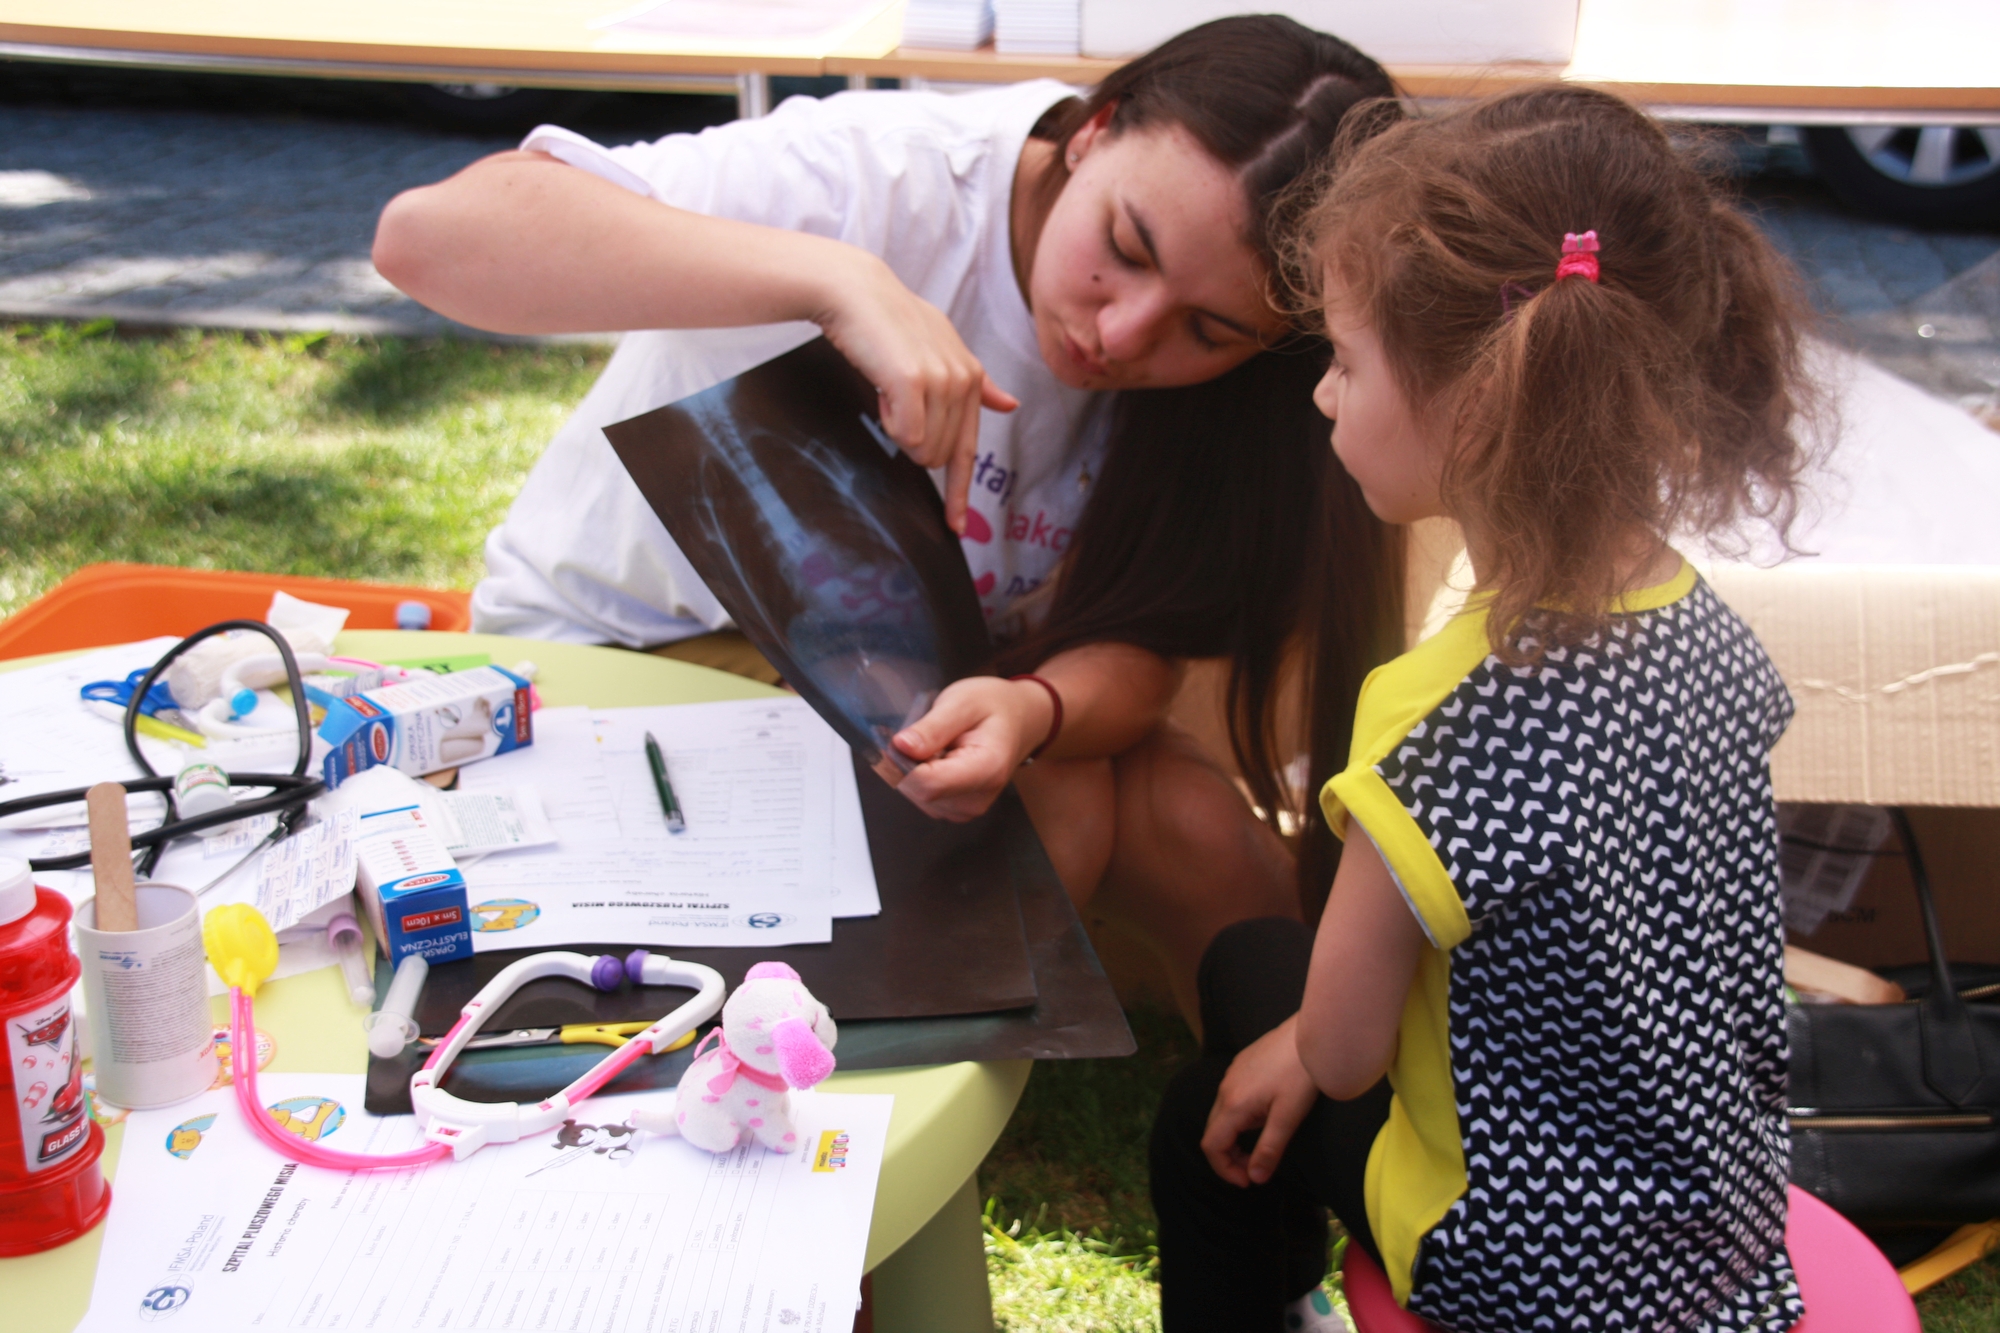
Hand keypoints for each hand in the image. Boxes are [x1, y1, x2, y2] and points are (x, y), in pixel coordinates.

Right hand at [814, 252, 1017, 534]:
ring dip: (895, 426)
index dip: (959, 494)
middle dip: (909, 440)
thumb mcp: (942, 347)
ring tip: (887, 386)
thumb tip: (1010, 404)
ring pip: (919, 449)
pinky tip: (881, 390)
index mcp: (972, 377)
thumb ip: (977, 380)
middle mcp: (964, 380)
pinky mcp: (914, 383)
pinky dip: (886, 420)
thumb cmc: (890, 323)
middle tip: (892, 398)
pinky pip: (903, 436)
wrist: (857, 292)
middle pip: (937, 457)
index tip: (956, 529)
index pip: (967, 450)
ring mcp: (942, 382)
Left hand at [877, 676, 1054, 820]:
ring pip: (915, 795)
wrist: (1020, 720)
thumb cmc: (994, 707)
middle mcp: (978, 798)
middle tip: (924, 733)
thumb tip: (900, 747)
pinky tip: (937, 757)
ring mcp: (966, 809)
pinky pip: (921, 796)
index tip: (900, 739)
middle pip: (918, 791)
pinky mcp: (956, 810)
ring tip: (937, 744)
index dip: (903, 763)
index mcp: (986, 770)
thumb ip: (933, 727)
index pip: (928, 784)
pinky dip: (919, 775)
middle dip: (908, 762)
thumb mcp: (963, 702)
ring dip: (913, 768)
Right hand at [1201, 1016, 1319, 1187]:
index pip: (1212, 1146)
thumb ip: (1269, 1149)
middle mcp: (1225, 1088)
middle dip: (1229, 1156)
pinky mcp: (1241, 1064)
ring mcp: (1231, 1074)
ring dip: (1235, 1136)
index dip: (1224, 1169)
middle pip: (1213, 1131)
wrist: (1311, 1035)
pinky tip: (1266, 1113)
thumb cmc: (1302, 1075)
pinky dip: (1240, 1117)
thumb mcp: (1288, 1117)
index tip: (1248, 1181)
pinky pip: (1230, 1097)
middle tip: (1255, 1168)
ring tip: (1264, 1140)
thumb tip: (1255, 1178)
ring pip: (1222, 1114)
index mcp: (1233, 1104)